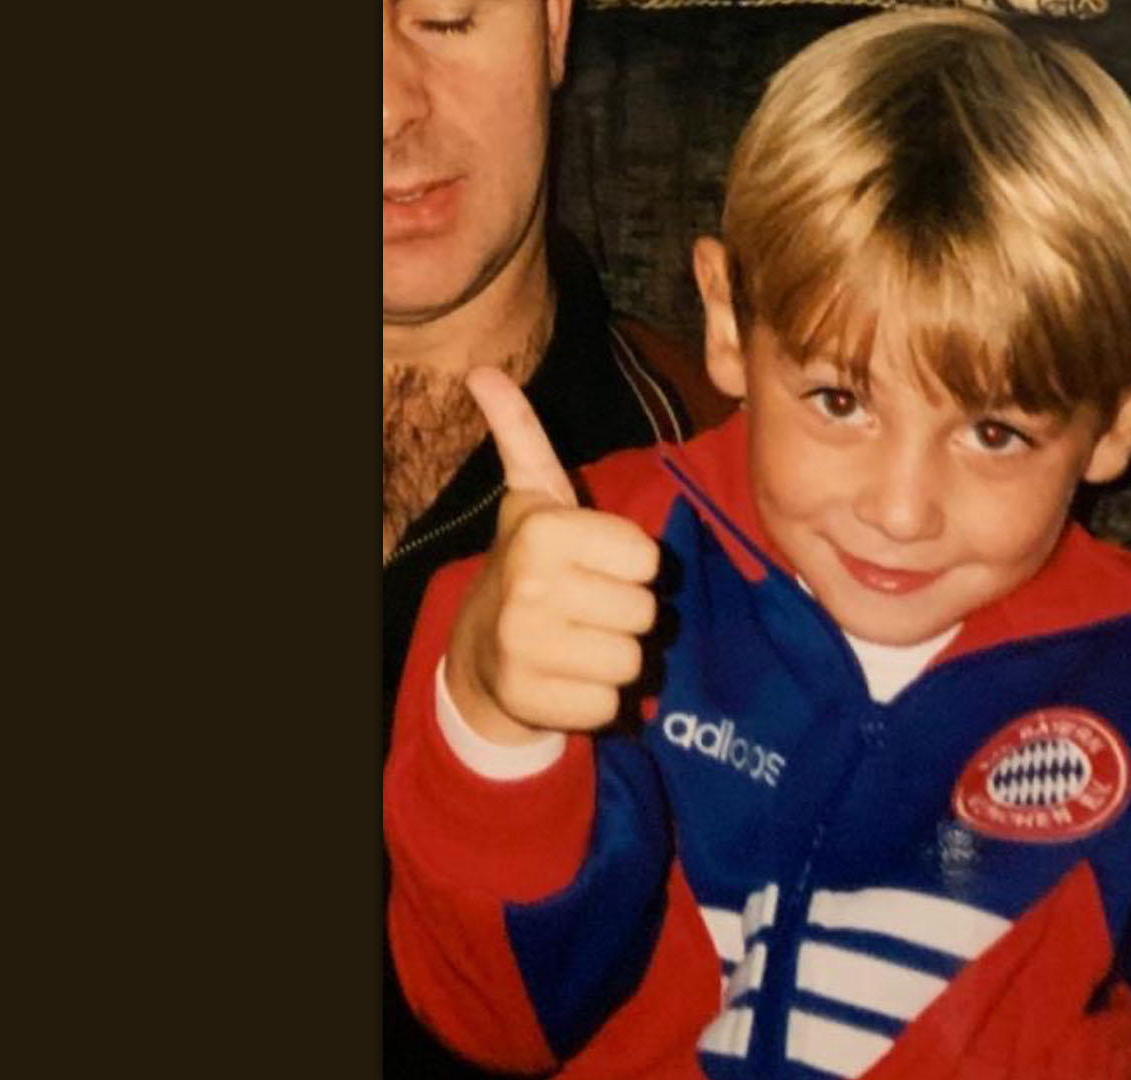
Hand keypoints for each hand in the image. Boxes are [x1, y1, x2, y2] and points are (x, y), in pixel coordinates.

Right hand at [443, 367, 660, 745]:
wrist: (482, 649)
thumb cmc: (530, 565)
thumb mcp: (531, 497)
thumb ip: (521, 435)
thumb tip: (483, 371)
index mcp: (543, 530)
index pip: (649, 561)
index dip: (631, 567)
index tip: (595, 565)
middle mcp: (529, 586)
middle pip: (646, 613)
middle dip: (626, 613)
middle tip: (588, 607)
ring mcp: (525, 647)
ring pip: (633, 660)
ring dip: (616, 656)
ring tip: (579, 640)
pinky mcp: (530, 700)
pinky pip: (612, 704)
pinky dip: (599, 697)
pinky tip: (567, 677)